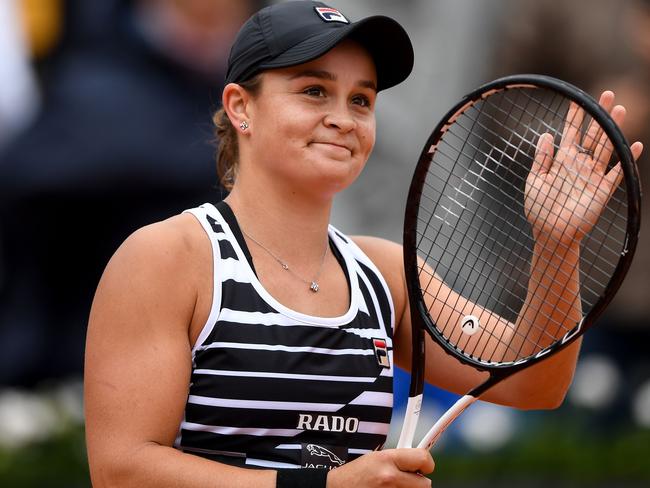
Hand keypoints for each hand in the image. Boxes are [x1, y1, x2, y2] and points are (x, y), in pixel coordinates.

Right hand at [326, 448, 433, 487]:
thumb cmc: (355, 475)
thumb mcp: (375, 458)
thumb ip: (398, 459)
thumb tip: (420, 462)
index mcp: (386, 459)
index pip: (423, 458)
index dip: (426, 463)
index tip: (424, 467)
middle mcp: (390, 478)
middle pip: (425, 484)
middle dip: (417, 482)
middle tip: (404, 480)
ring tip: (390, 487)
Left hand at [525, 91, 642, 246]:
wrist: (551, 234)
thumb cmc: (539, 209)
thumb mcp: (534, 181)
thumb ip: (541, 158)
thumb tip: (547, 134)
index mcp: (563, 161)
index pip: (571, 133)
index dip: (574, 116)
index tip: (576, 98)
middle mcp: (580, 165)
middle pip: (593, 135)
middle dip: (599, 115)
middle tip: (607, 94)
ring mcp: (593, 176)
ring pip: (606, 148)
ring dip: (612, 129)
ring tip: (619, 110)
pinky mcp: (603, 191)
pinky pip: (618, 173)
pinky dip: (626, 160)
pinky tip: (634, 144)